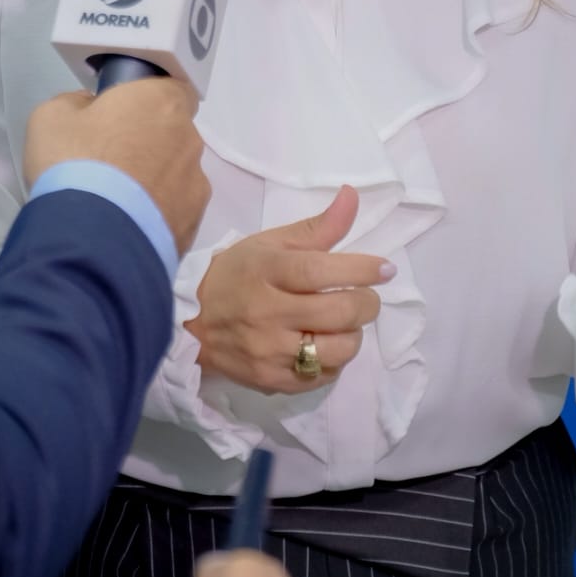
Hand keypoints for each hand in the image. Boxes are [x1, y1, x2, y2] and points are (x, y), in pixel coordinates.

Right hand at [23, 77, 209, 255]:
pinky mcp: (194, 223)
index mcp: (162, 101)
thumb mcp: (51, 117)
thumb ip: (77, 103)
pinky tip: (128, 227)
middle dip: (148, 144)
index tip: (119, 117)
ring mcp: (196, 183)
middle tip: (110, 162)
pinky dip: (157, 215)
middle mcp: (189, 138)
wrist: (91, 240)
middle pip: (172, 133)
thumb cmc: (73, 164)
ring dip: (154, 182)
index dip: (145, 101)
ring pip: (176, 174)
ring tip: (117, 203)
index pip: (170, 88)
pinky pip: (175, 210)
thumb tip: (90, 109)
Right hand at [185, 185, 393, 393]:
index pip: (321, 272)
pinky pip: (321, 377)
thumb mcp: (271, 243)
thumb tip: (352, 196)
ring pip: (337, 350)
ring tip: (344, 323)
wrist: (190, 320)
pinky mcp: (271, 380)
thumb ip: (318, 227)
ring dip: (353, 335)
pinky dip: (333, 361)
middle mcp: (267, 313)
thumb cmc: (236, 274)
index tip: (385, 269)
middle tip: (365, 297)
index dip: (361, 270)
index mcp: (267, 271)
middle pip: (338, 313)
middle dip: (366, 304)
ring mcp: (268, 351)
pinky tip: (324, 345)